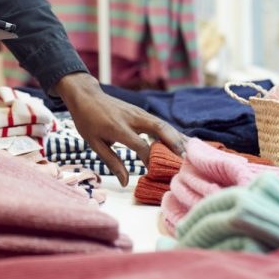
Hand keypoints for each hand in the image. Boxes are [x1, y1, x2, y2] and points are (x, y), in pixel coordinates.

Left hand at [52, 72, 186, 185]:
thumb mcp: (93, 142)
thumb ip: (111, 161)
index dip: (150, 159)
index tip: (156, 173)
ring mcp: (139, 113)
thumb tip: (124, 182)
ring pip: (164, 124)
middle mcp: (132, 118)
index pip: (140, 145)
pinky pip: (161, 123)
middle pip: (159, 129)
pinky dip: (174, 133)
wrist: (86, 96)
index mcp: (118, 127)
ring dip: (179, 138)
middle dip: (174, 144)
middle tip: (187, 161)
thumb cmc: (88, 121)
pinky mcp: (142, 113)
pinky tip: (185, 143)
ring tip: (192, 154)